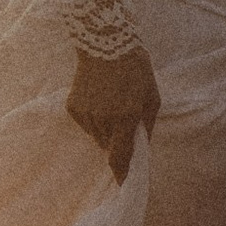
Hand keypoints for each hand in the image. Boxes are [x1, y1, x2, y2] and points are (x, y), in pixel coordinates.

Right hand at [67, 38, 160, 177]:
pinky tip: (98, 97)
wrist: (105, 42)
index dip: (122, 173)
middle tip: (124, 120)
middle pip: (109, 146)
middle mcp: (104, 119)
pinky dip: (93, 118)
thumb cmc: (136, 69)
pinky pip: (85, 124)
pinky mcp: (73, 107)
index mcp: (126, 117)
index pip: (120, 157)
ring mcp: (86, 113)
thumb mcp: (152, 98)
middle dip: (118, 141)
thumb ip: (147, 127)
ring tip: (111, 103)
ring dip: (105, 129)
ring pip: (97, 136)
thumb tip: (142, 149)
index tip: (124, 184)